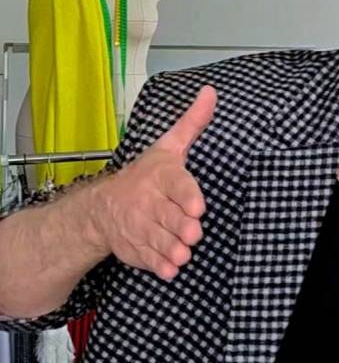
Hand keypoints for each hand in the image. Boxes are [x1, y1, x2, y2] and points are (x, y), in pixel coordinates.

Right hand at [92, 85, 216, 281]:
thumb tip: (211, 93)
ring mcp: (140, 227)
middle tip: (193, 234)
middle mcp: (148, 202)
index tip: (198, 207)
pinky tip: (170, 269)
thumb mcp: (168, 147)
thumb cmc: (146, 175)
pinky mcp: (136, 248)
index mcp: (160, 176)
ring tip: (183, 254)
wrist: (103, 207)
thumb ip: (192, 123)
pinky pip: (148, 259)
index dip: (186, 196)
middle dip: (181, 226)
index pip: (176, 184)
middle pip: (169, 216)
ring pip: (159, 240)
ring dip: (172, 249)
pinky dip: (159, 265)